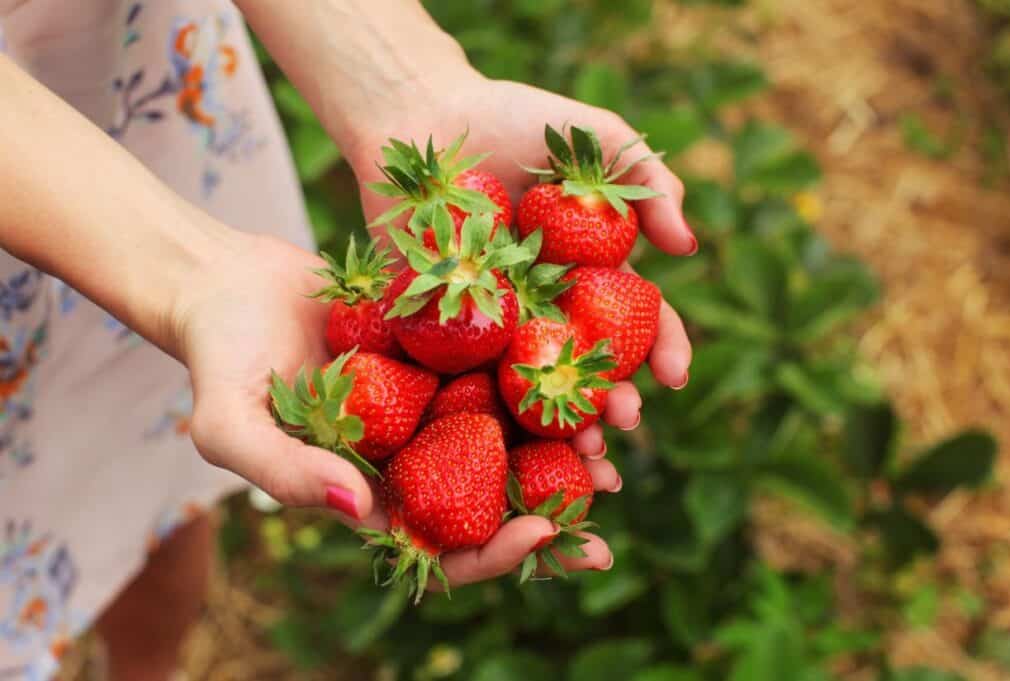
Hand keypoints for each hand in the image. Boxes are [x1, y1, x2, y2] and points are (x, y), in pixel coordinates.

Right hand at [174, 230, 618, 586]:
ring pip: (511, 430)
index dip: (495, 553)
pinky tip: (585, 356)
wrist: (230, 282)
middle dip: (557, 501)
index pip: (442, 547)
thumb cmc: (219, 361)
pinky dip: (540, 367)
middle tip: (609, 488)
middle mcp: (412, 455)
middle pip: (494, 496)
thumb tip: (357, 508)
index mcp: (372, 493)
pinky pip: (499, 363)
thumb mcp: (230, 424)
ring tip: (617, 423)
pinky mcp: (443, 348)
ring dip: (564, 434)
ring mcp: (431, 402)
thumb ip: (283, 472)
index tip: (542, 533)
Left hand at [346, 74, 694, 461]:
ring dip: (561, 424)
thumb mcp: (594, 137)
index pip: (635, 320)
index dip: (660, 348)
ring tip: (582, 449)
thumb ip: (649, 180)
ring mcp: (494, 322)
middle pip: (587, 366)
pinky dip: (490, 413)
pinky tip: (509, 439)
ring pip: (533, 387)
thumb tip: (689, 246)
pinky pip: (466, 378)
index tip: (676, 375)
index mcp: (587, 272)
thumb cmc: (512, 120)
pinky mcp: (440, 328)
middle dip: (613, 399)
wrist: (422, 114)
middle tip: (627, 421)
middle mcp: (546, 305)